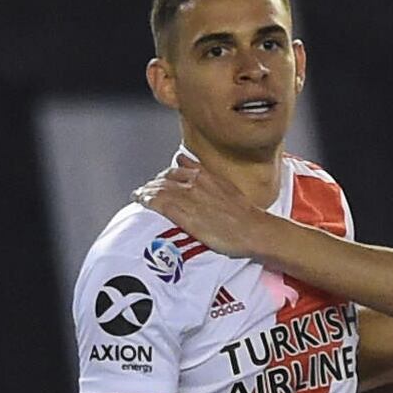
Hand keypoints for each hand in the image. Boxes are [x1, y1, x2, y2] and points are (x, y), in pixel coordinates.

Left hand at [132, 154, 268, 258]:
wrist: (253, 230)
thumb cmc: (245, 214)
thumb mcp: (226, 186)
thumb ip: (206, 174)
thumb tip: (188, 162)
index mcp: (206, 175)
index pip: (177, 169)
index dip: (165, 175)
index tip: (161, 181)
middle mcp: (194, 182)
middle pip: (164, 178)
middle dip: (153, 183)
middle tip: (146, 190)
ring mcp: (188, 197)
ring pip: (158, 188)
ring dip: (146, 191)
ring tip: (140, 195)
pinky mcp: (183, 213)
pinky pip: (158, 202)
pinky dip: (146, 199)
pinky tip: (140, 201)